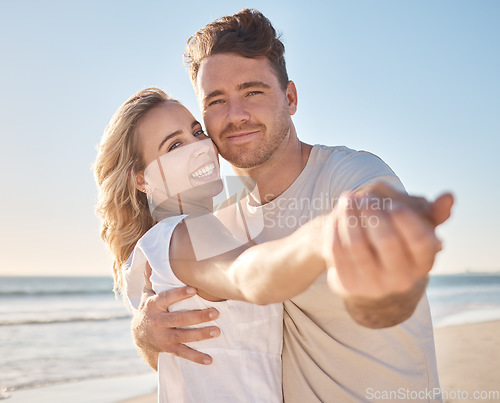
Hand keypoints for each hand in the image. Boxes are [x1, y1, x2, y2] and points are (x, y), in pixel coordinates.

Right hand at [132, 286, 220, 367]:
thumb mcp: (147, 294)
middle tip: (215, 312)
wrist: (137, 336)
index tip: (194, 290)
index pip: (167, 298)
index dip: (180, 294)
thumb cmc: (149, 309)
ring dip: (201, 334)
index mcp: (153, 305)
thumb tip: (151, 260)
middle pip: (179, 319)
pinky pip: (183, 353)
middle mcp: (158, 322)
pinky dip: (196, 357)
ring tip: (217, 331)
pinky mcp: (169, 349)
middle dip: (198, 316)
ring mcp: (163, 337)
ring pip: (183, 336)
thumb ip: (151, 278)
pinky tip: (209, 359)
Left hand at [323, 182, 453, 325]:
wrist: (369, 274)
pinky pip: (336, 251)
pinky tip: (337, 214)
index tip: (393, 203)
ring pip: (357, 245)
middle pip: (387, 240)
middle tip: (365, 196)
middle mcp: (400, 279)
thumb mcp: (417, 229)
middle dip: (374, 212)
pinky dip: (336, 228)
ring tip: (348, 198)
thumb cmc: (397, 243)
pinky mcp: (348, 283)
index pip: (420, 241)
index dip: (406, 219)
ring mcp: (372, 284)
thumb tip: (448, 197)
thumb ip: (433, 213)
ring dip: (350, 216)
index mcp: (422, 263)